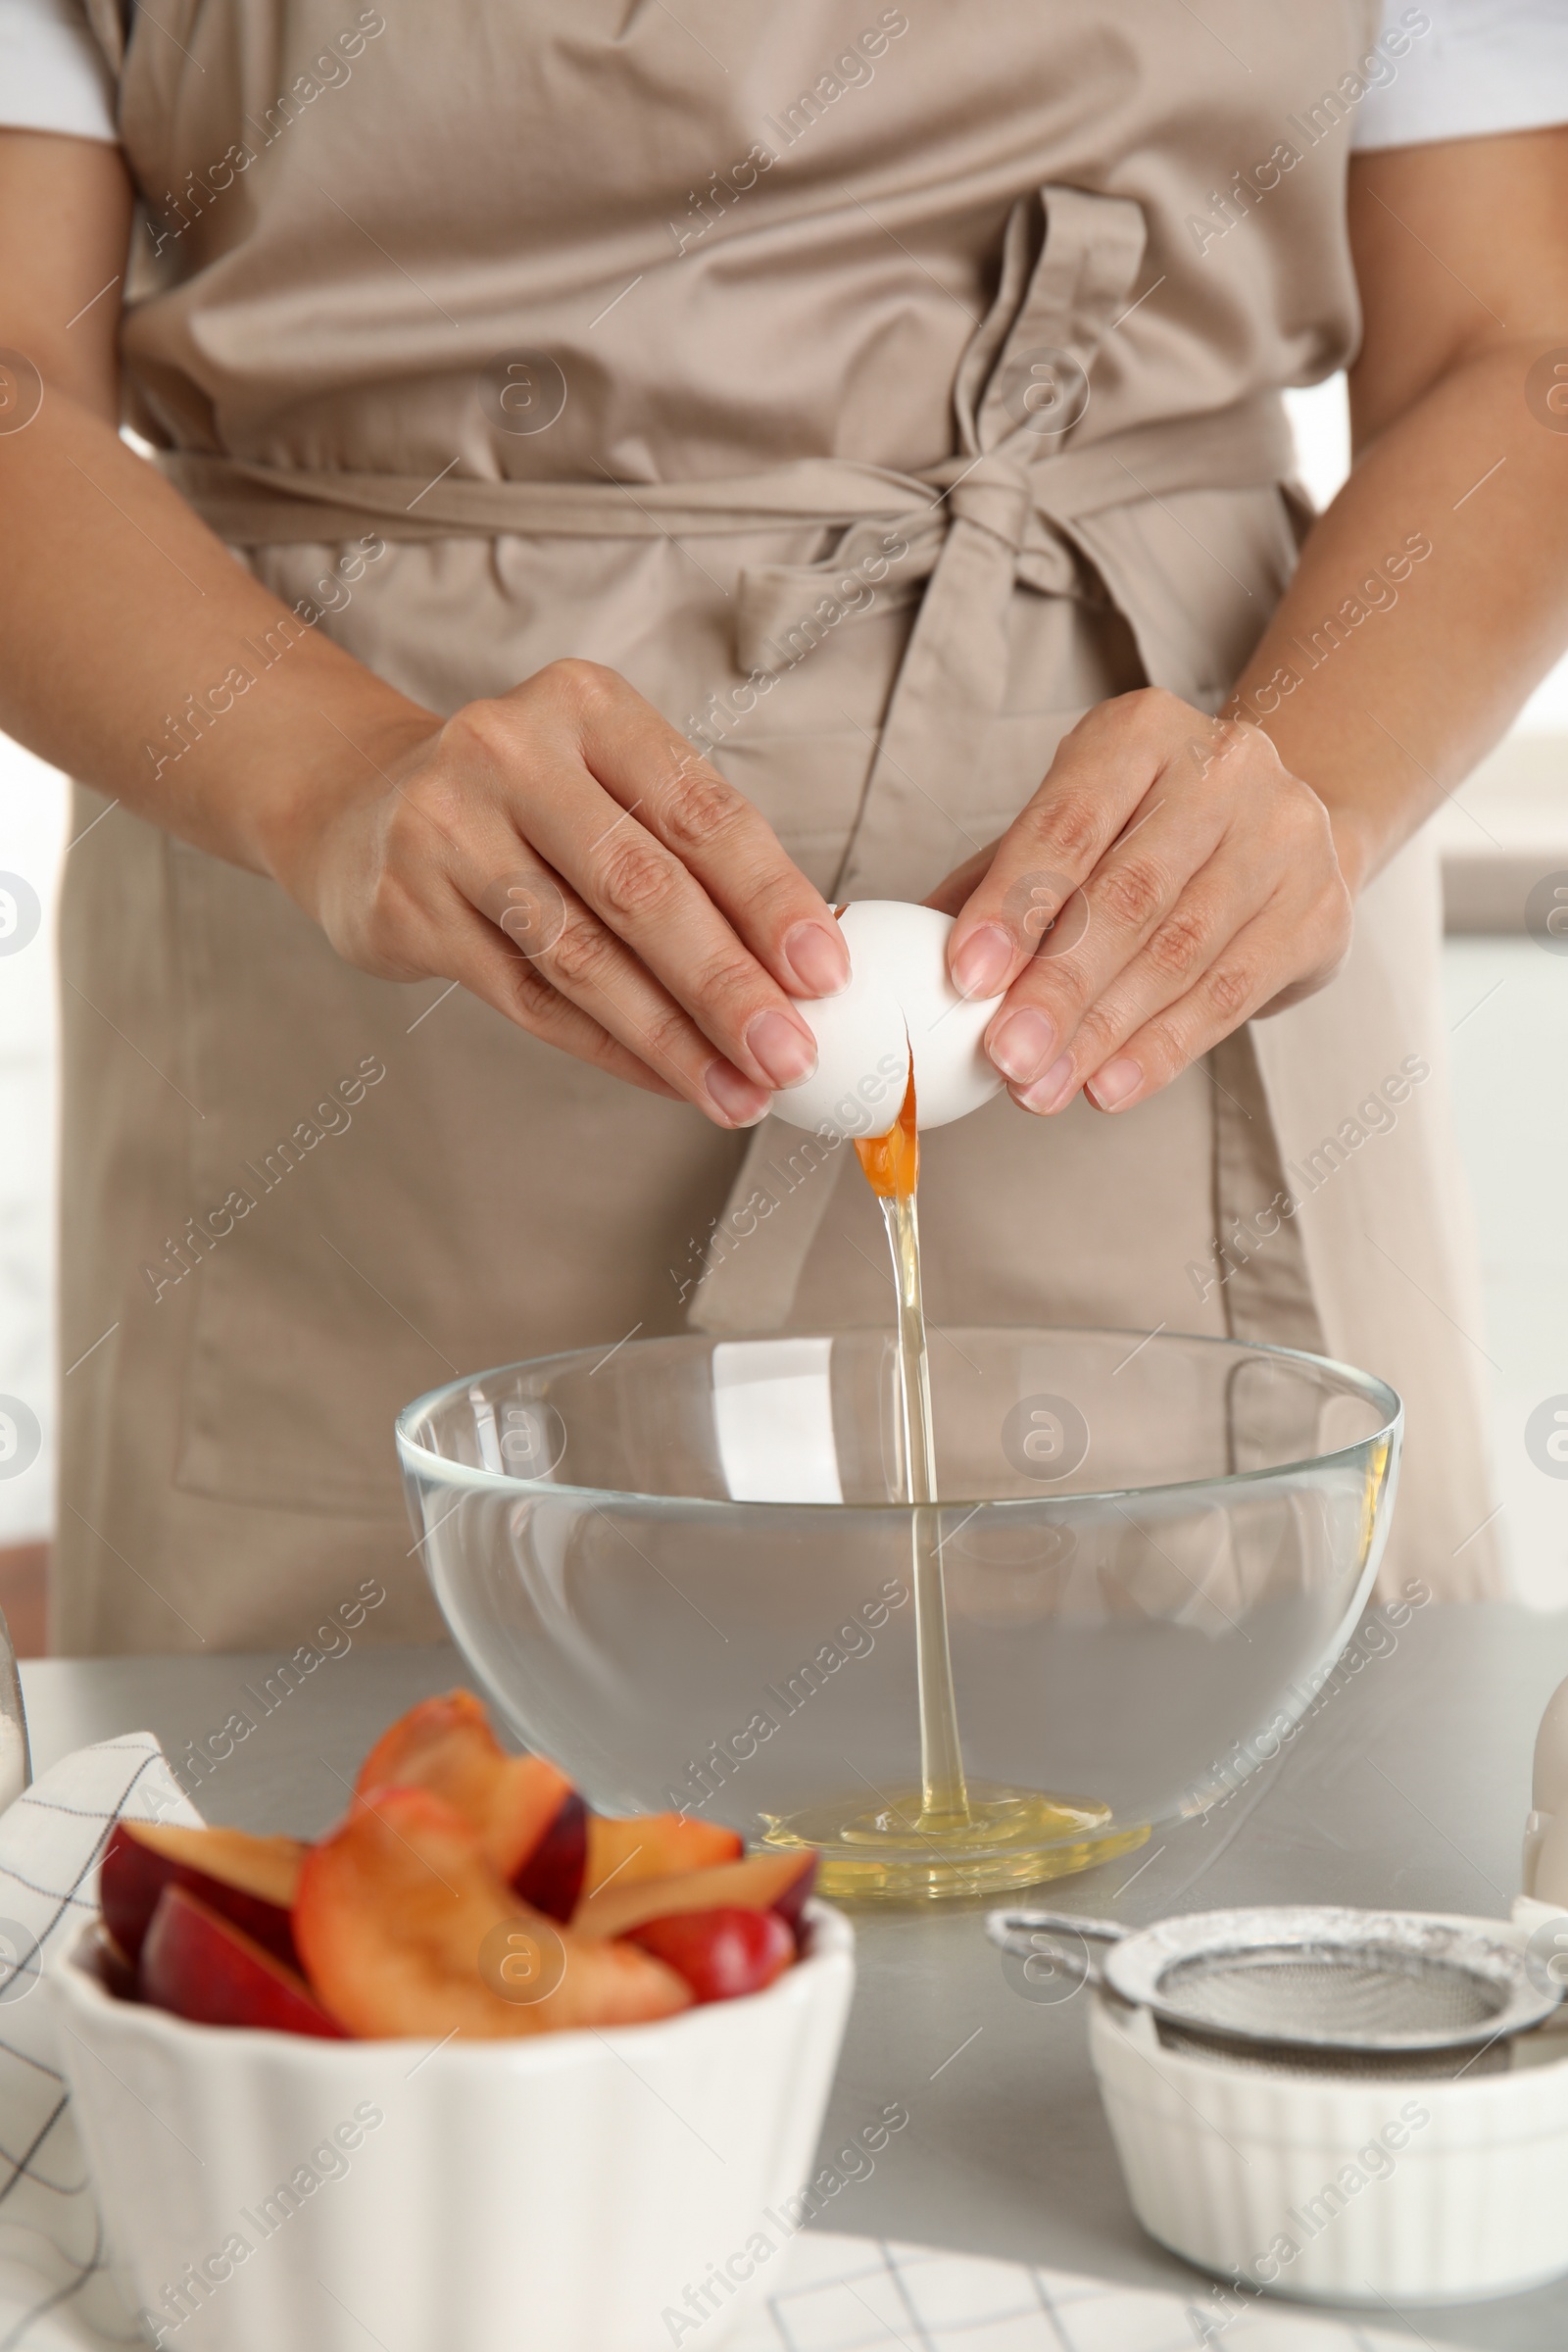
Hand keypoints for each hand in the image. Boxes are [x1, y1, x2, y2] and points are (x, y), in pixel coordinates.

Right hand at [274, 660, 850, 1126]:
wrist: (356, 805)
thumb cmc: (522, 803)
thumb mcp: (603, 782)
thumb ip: (690, 854)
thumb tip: (806, 964)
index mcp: (587, 707)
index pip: (699, 812)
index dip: (770, 898)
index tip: (825, 974)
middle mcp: (510, 753)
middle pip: (641, 887)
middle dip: (728, 984)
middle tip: (792, 1054)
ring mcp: (446, 828)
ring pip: (582, 955)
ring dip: (673, 1038)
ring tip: (740, 1093)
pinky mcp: (407, 905)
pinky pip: (531, 997)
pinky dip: (611, 1047)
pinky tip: (669, 1079)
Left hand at [930, 689, 1353, 1114]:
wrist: (1288, 823)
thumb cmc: (1147, 831)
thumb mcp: (1074, 825)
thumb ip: (994, 881)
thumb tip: (897, 945)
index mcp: (1140, 735)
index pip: (1068, 824)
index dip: (1013, 904)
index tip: (964, 977)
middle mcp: (1222, 772)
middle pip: (1128, 895)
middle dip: (1057, 988)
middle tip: (1004, 1056)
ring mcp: (1283, 838)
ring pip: (1180, 952)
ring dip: (1102, 1033)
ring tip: (1040, 1088)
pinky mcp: (1318, 911)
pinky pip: (1229, 994)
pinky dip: (1161, 1050)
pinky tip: (1109, 1086)